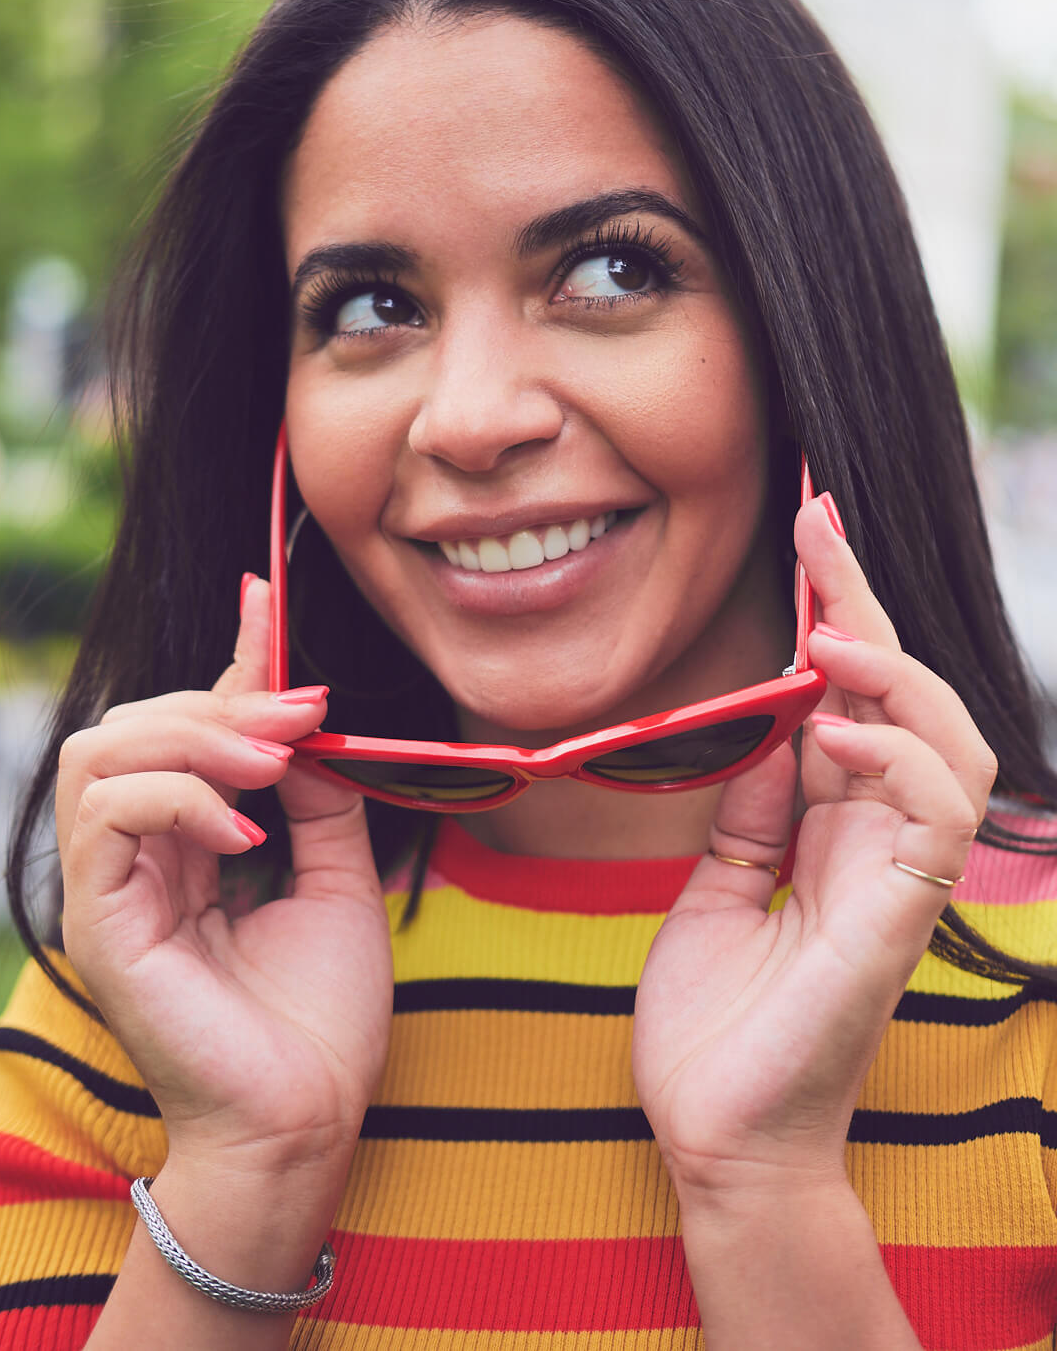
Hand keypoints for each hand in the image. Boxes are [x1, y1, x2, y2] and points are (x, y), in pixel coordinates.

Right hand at [56, 577, 392, 1178]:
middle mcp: (137, 859)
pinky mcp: (100, 922)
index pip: (186, 726)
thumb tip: (305, 714)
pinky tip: (245, 831)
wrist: (307, 1120)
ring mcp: (110, 889)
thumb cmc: (317, 1019)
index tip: (264, 600)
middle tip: (305, 713)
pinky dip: (178, 798)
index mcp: (184, 846)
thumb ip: (317, 795)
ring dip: (195, 736)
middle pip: (133, 724)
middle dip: (221, 699)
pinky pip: (107, 815)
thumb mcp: (336, 879)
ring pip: (102, 751)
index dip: (226, 660)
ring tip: (273, 762)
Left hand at [631, 493, 996, 1199]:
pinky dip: (897, 760)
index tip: (807, 535)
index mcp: (835, 831)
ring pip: (953, 744)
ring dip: (898, 677)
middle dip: (869, 605)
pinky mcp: (899, 922)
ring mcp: (897, 880)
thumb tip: (768, 729)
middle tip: (819, 528)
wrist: (713, 1138)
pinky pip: (933, 817)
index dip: (842, 613)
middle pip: (909, 699)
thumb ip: (752, 812)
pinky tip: (834, 735)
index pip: (856, 699)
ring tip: (834, 638)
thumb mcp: (717, 888)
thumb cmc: (714, 1028)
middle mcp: (877, 843)